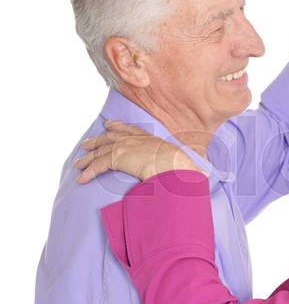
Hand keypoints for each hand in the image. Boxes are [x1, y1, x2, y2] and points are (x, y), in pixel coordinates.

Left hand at [74, 121, 203, 182]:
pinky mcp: (117, 158)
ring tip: (78, 163)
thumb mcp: (179, 162)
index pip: (130, 130)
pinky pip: (98, 166)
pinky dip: (88, 172)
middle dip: (97, 140)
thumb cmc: (182, 166)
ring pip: (100, 151)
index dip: (118, 127)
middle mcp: (135, 139)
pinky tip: (81, 178)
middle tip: (86, 143)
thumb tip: (194, 174)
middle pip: (110, 138)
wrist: (175, 165)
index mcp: (149, 139)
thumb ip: (177, 164)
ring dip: (88, 158)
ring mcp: (125, 147)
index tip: (109, 125)